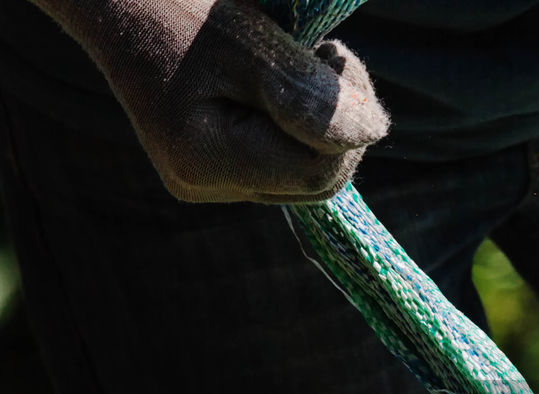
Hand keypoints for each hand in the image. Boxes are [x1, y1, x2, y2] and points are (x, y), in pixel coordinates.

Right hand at [34, 0, 388, 202]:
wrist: (122, 5)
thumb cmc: (180, 11)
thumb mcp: (248, 42)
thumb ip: (308, 93)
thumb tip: (373, 131)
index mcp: (205, 159)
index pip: (316, 170)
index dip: (347, 122)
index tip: (336, 55)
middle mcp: (205, 187)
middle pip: (318, 182)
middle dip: (341, 126)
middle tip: (328, 57)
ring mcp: (211, 187)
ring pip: (308, 180)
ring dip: (326, 129)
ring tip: (303, 67)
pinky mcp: (219, 176)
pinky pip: (286, 168)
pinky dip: (301, 132)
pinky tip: (284, 92)